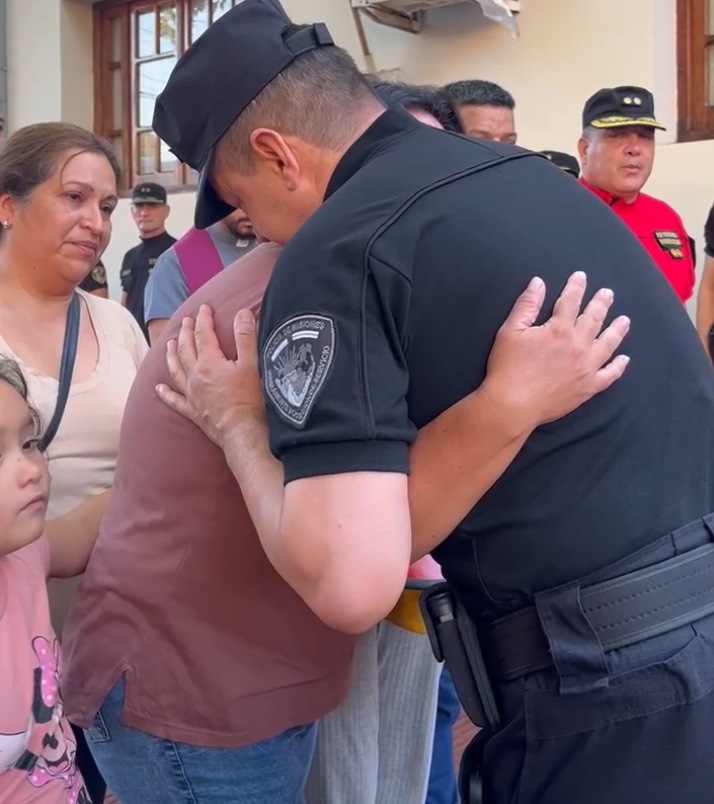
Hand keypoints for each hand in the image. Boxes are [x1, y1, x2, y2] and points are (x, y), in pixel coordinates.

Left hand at [156, 305, 263, 446]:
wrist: (241, 432)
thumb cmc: (249, 400)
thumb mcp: (251, 365)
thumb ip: (245, 337)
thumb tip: (242, 313)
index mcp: (209, 362)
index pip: (203, 334)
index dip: (204, 319)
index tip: (204, 308)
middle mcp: (196, 376)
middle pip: (186, 349)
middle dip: (186, 332)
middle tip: (185, 320)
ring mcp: (192, 394)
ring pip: (176, 370)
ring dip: (171, 355)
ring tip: (169, 344)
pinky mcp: (193, 411)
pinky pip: (175, 400)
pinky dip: (166, 394)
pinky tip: (159, 389)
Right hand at [482, 271, 629, 431]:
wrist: (512, 405)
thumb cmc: (507, 368)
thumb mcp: (510, 331)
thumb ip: (526, 305)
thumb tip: (539, 283)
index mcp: (558, 330)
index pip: (570, 302)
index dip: (576, 287)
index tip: (581, 277)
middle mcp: (578, 346)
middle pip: (593, 319)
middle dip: (601, 303)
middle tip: (608, 294)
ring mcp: (586, 368)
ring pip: (607, 344)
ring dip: (617, 330)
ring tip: (624, 320)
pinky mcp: (588, 388)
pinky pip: (609, 375)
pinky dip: (618, 367)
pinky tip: (624, 359)